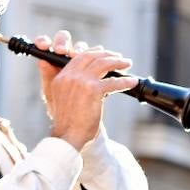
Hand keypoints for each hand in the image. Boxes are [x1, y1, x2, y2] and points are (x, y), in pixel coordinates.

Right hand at [35, 29, 136, 150]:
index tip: (103, 53)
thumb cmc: (66, 122)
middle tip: (118, 57)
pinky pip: (113, 82)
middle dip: (107, 54)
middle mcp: (70, 76)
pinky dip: (125, 81)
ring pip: (103, 64)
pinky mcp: (93, 90)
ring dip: (118, 62)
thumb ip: (67, 85)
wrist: (68, 136)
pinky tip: (132, 82)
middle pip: (91, 56)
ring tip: (127, 63)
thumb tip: (85, 79)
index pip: (78, 57)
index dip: (93, 53)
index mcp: (60, 77)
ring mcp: (81, 82)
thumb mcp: (58, 99)